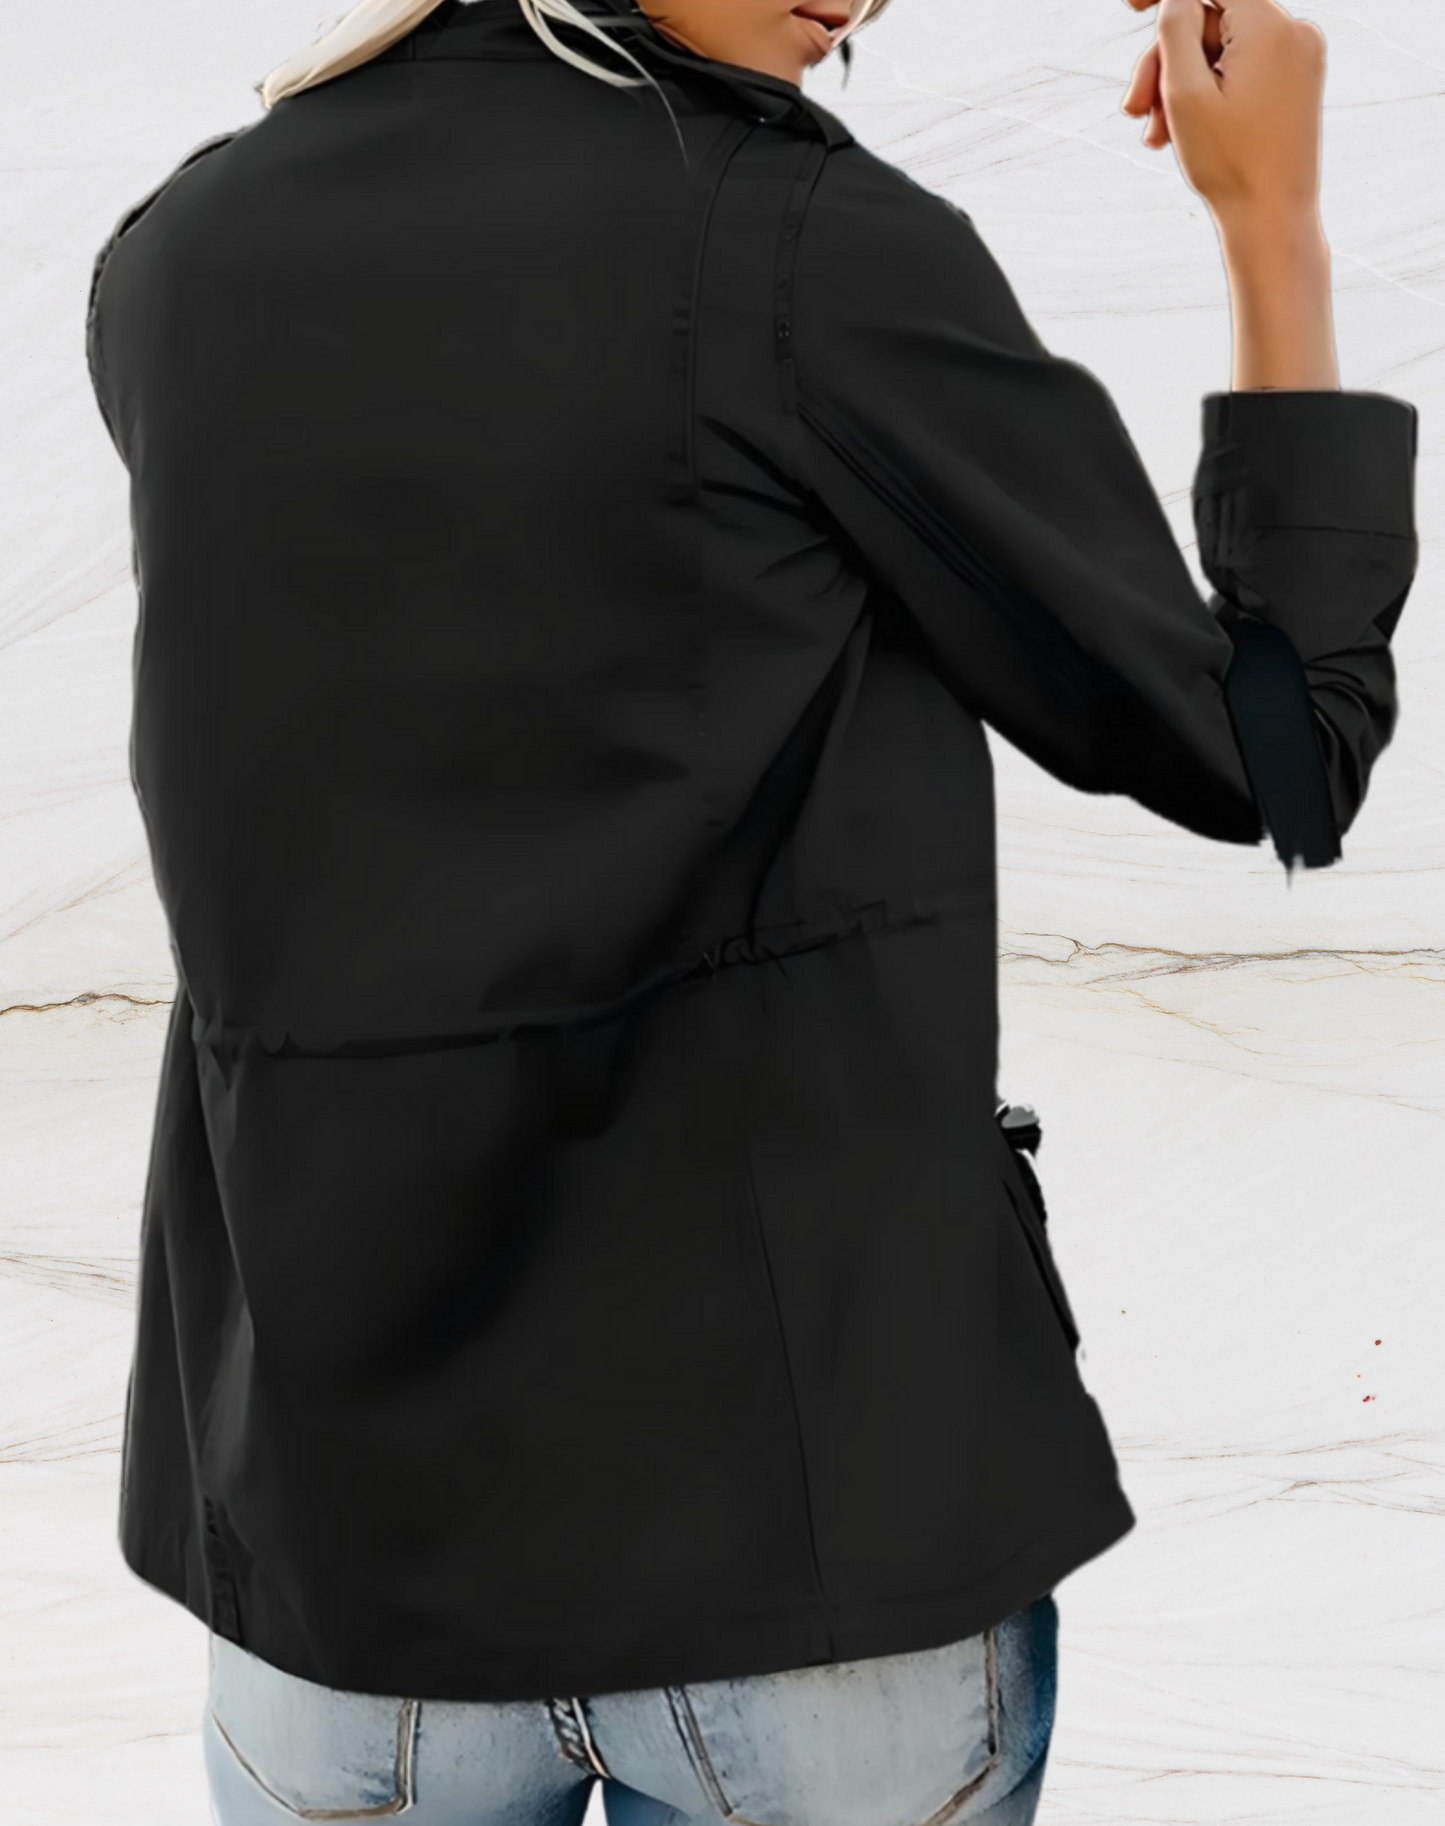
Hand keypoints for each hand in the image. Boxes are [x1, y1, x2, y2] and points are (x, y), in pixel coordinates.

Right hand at [1120, 0, 1327, 225]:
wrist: (1272, 220)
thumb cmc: (1227, 164)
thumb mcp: (1186, 94)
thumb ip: (1176, 29)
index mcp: (1270, 26)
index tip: (1131, 6)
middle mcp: (1295, 30)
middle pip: (1212, 21)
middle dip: (1167, 61)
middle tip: (1134, 109)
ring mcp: (1300, 56)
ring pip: (1222, 50)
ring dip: (1182, 86)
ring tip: (1157, 135)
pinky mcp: (1297, 81)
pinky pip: (1242, 68)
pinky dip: (1210, 93)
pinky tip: (1183, 132)